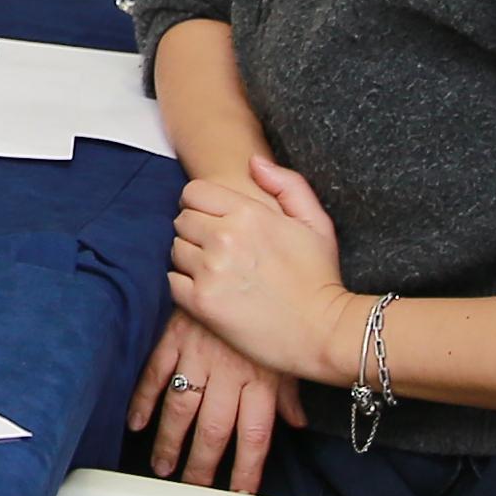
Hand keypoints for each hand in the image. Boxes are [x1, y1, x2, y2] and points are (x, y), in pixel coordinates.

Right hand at [128, 310, 307, 491]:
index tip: (238, 492)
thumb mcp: (288, 353)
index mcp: (261, 381)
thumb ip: (288, 393)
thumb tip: (296, 423)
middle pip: (213, 430)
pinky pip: (156, 371)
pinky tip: (136, 422)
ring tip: (162, 466)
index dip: (246, 468)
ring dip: (169, 441)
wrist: (248, 260)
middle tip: (190, 487)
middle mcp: (229, 373)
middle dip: (201, 465)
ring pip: (182, 408)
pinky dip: (143, 398)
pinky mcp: (176, 334)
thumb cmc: (276, 310)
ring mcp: (199, 354)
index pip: (254, 436)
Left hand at [168, 159, 357, 385]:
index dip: (201, 204)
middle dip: (196, 231)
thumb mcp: (316, 223)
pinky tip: (210, 290)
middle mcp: (224, 237)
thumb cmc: (320, 277)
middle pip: (182, 220)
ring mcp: (210, 270)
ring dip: (190, 258)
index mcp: (248, 213)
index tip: (214, 219)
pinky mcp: (201, 302)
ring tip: (216, 271)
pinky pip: (172, 281)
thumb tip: (253, 162)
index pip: (193, 192)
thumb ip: (287, 184)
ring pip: (175, 250)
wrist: (323, 332)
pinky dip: (184, 285)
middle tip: (219, 249)